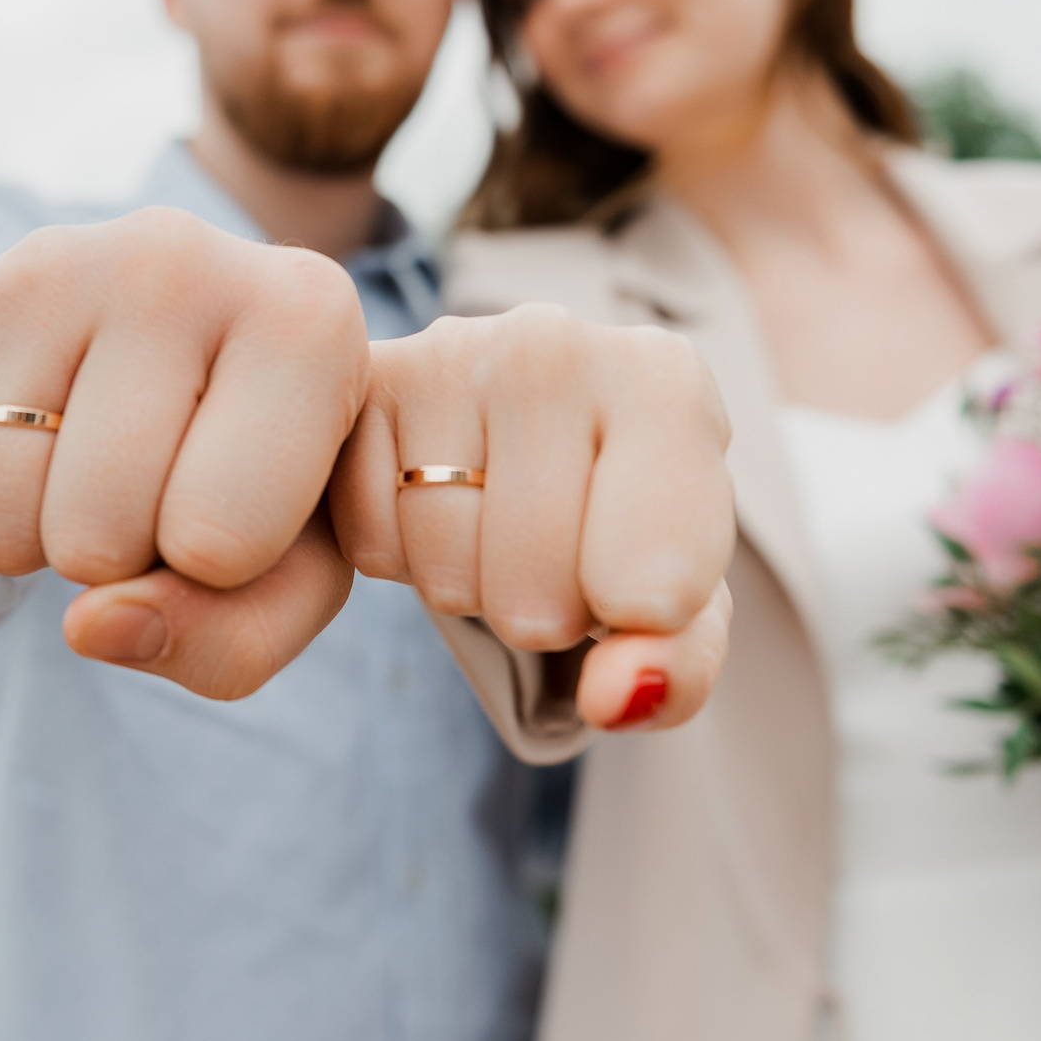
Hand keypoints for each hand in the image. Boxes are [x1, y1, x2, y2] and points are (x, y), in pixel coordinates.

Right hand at [0, 206, 369, 698]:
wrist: (166, 366)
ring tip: (83, 482)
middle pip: (96, 532)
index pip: (221, 540)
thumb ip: (232, 638)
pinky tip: (17, 467)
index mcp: (306, 319)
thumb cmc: (255, 479)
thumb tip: (90, 625)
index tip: (236, 504)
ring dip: (31, 546)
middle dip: (115, 561)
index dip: (215, 571)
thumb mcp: (294, 575)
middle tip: (147, 496)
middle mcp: (179, 258)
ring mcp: (52, 266)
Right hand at [327, 304, 736, 730]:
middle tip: (559, 553)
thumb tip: (614, 698)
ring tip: (493, 524)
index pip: (652, 583)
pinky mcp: (360, 383)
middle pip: (535, 590)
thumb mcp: (680, 601)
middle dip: (545, 612)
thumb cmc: (623, 517)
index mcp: (665, 382)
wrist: (533, 432)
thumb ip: (678, 662)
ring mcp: (447, 352)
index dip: (640, 624)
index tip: (643, 595)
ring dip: (468, 585)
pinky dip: (398, 554)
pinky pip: (371, 544)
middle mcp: (555, 342)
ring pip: (446, 571)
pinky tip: (430, 503)